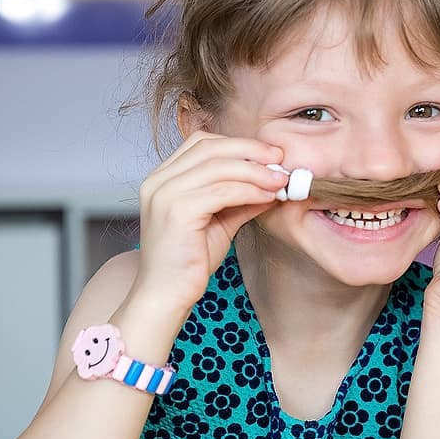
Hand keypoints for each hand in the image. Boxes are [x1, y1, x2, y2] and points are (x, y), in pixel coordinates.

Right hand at [135, 131, 287, 310]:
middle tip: (281, 160)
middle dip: (251, 151)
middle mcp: (158, 181)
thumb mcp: (222, 220)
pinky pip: (222, 192)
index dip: (239, 144)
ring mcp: (164, 194)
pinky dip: (250, 191)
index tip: (270, 154)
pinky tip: (267, 197)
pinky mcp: (176, 212)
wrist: (166, 296)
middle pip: (210, 148)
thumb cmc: (190, 261)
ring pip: (219, 167)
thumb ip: (243, 198)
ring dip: (256, 172)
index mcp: (164, 178)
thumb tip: (274, 182)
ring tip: (280, 181)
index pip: (202, 143)